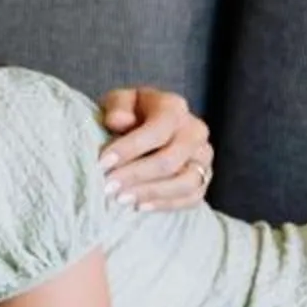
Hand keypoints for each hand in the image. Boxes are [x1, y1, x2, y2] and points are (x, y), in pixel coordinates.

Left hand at [96, 87, 213, 210]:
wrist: (145, 126)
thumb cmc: (129, 112)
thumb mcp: (118, 101)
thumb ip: (117, 106)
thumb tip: (119, 121)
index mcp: (174, 107)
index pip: (157, 130)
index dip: (129, 148)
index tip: (102, 163)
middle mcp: (195, 131)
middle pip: (170, 159)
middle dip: (136, 175)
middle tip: (108, 186)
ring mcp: (203, 157)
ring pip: (186, 182)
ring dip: (151, 193)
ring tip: (121, 198)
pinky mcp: (204, 178)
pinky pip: (192, 197)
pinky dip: (166, 204)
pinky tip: (139, 206)